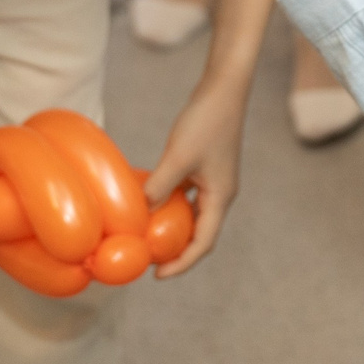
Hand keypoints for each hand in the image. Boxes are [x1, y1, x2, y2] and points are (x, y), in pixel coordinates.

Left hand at [141, 78, 245, 278]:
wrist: (224, 88)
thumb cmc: (206, 121)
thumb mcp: (179, 157)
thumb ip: (160, 187)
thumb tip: (139, 213)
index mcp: (221, 197)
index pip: (203, 243)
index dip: (182, 263)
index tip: (157, 275)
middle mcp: (221, 193)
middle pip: (200, 233)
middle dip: (177, 250)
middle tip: (149, 260)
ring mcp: (214, 179)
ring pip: (193, 214)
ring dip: (173, 227)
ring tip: (148, 235)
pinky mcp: (206, 166)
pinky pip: (188, 194)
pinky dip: (171, 202)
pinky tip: (150, 199)